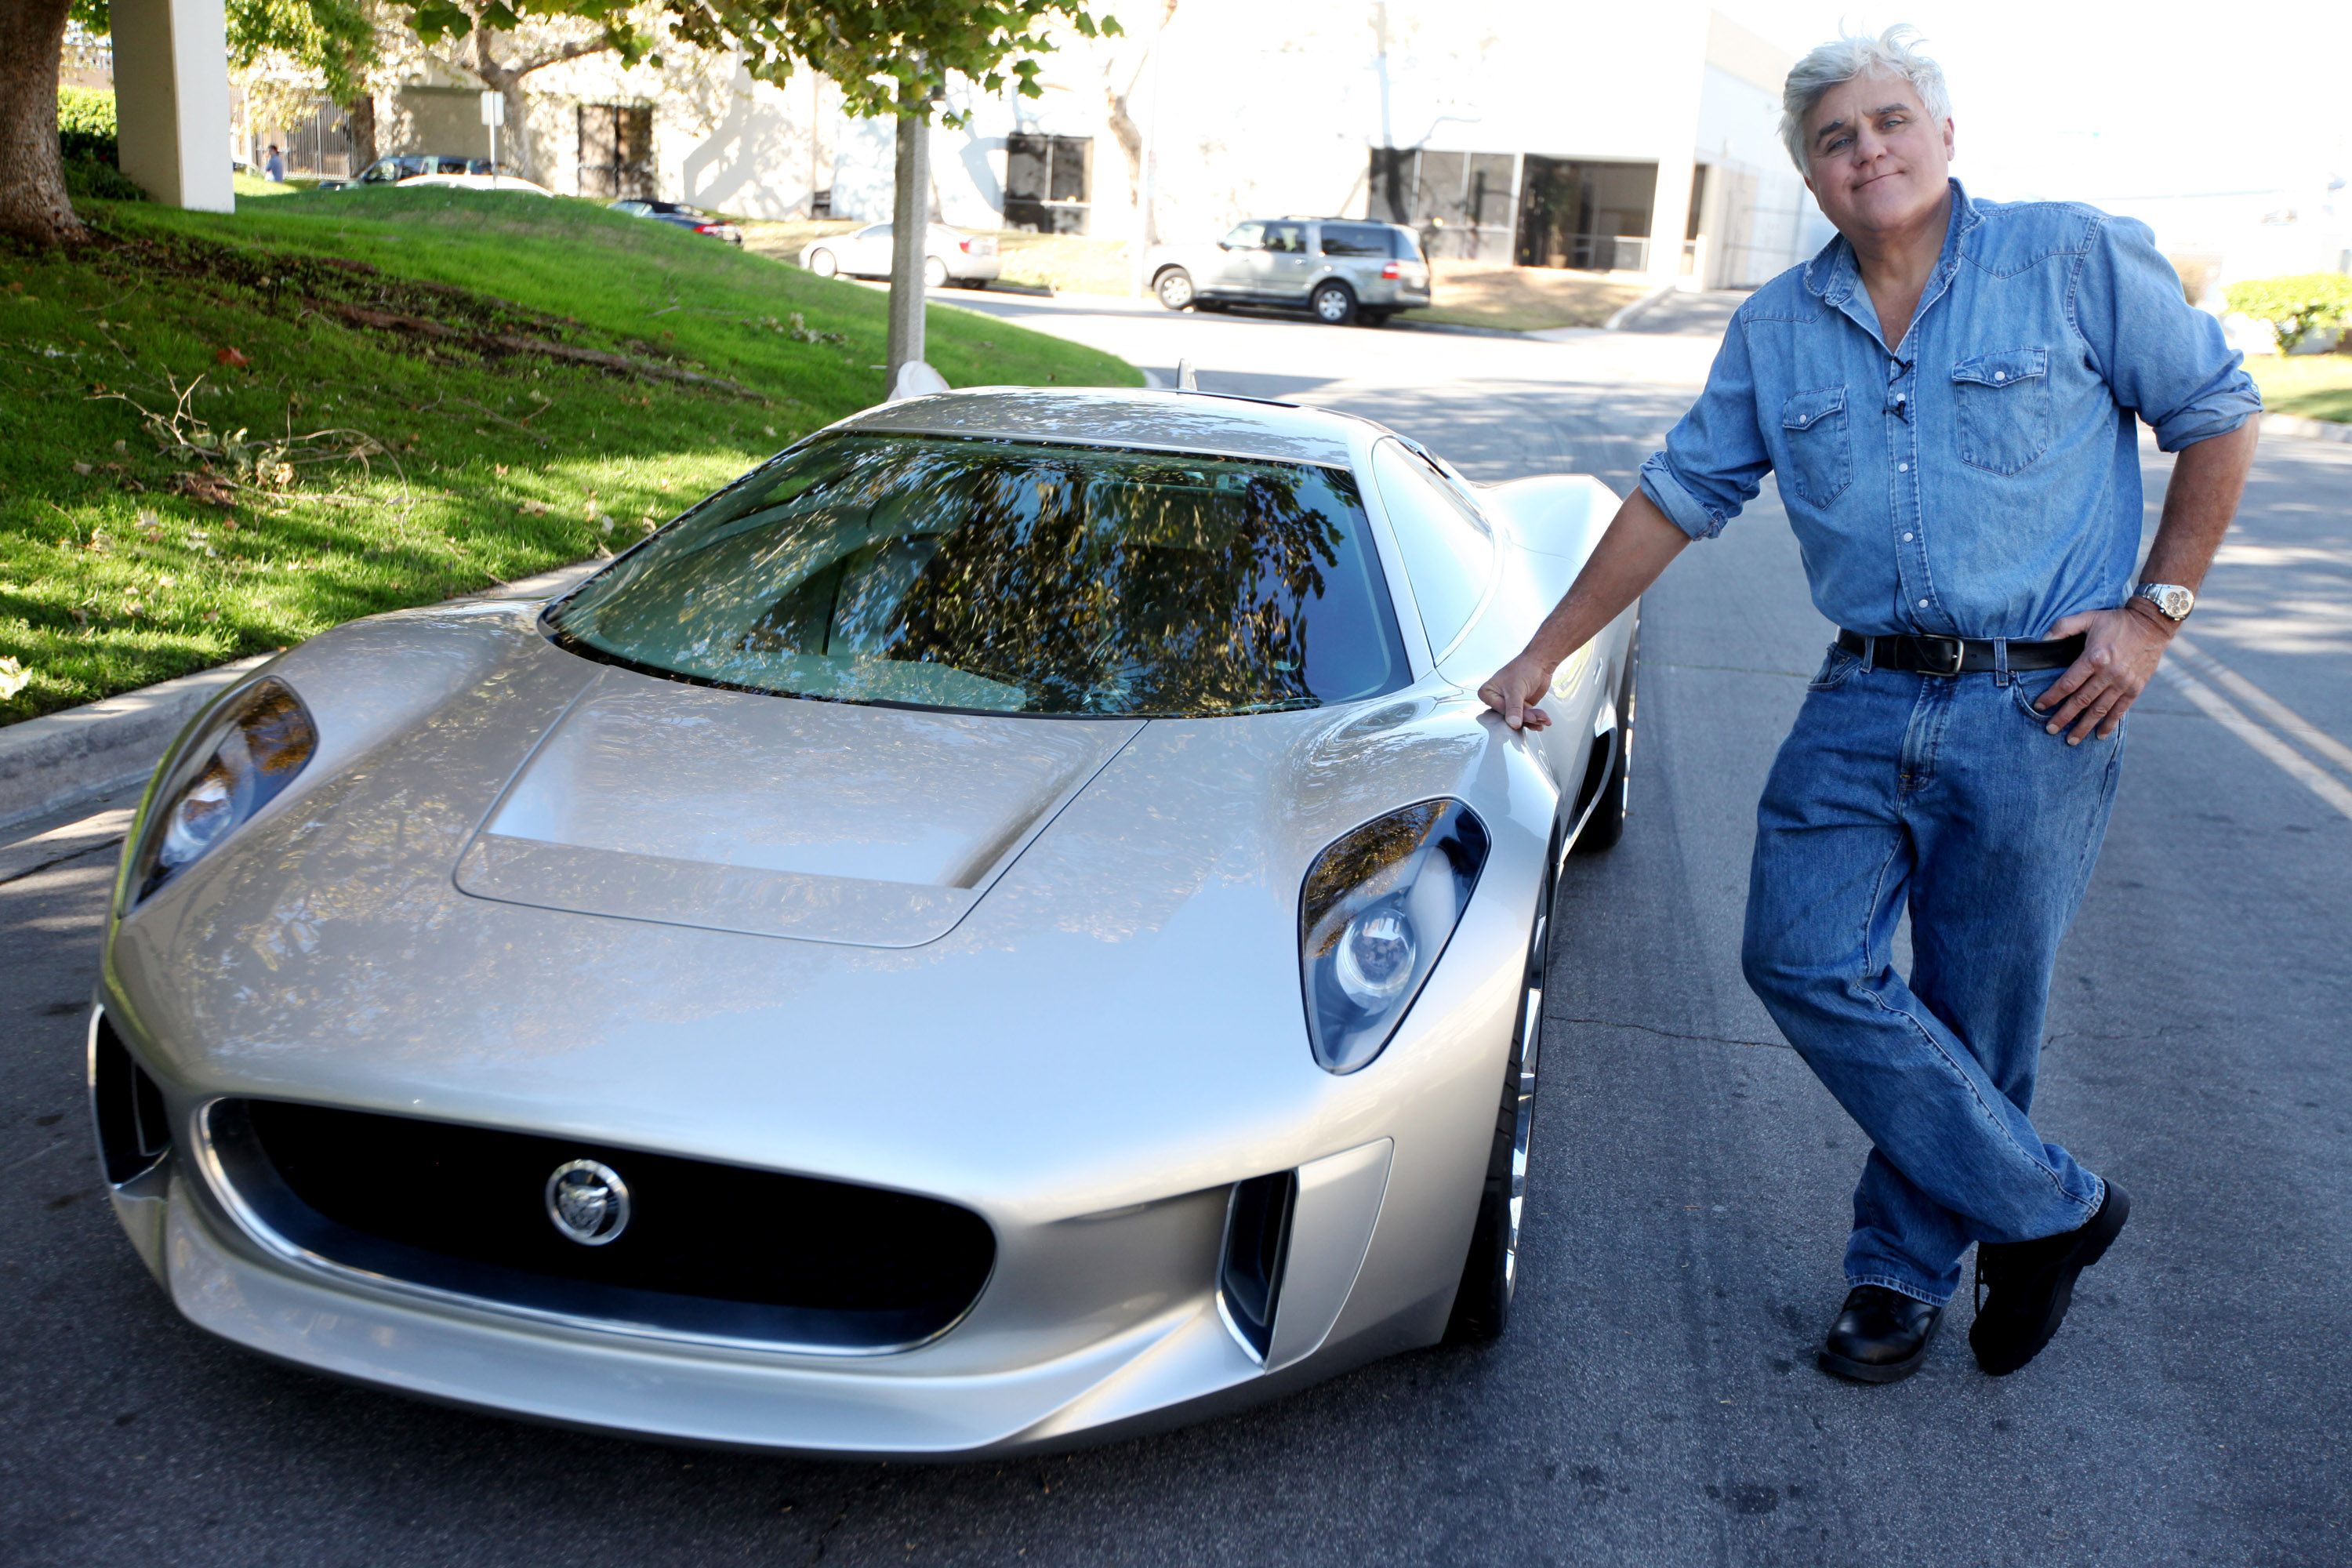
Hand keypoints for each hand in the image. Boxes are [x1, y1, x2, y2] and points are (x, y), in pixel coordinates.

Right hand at [1477, 652, 1557, 730]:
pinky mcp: (1521, 707)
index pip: (1498, 710)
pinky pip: (1527, 718)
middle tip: (1536, 717)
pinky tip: (1544, 720)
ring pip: (1519, 719)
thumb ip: (1514, 708)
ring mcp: (1509, 704)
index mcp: (1488, 693)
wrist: (1540, 662)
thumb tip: (1513, 724)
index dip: (1512, 714)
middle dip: (1525, 718)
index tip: (1524, 715)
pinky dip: (1536, 720)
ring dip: (1533, 720)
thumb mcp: (1516, 689)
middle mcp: (1497, 700)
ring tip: (1543, 717)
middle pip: (1509, 717)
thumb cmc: (1524, 668)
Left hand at [2033, 604, 2173, 742]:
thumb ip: (2063, 627)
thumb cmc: (2117, 621)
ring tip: (2071, 739)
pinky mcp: (2136, 688)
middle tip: (2050, 730)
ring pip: (2099, 710)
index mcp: (2094, 658)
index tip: (2039, 706)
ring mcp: (2123, 683)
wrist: (2152, 624)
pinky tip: (2099, 735)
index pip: (2067, 684)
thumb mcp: (2088, 617)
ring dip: (2084, 727)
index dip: (2052, 697)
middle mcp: (2109, 674)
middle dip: (2063, 718)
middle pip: (2081, 701)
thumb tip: (2044, 640)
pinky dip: (2109, 724)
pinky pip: (2120, 710)